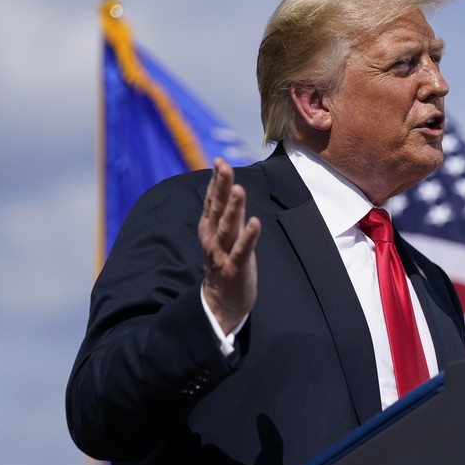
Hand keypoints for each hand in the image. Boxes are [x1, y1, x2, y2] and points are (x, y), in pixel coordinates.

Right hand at [198, 158, 261, 332]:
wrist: (221, 303)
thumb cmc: (226, 263)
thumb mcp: (224, 235)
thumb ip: (226, 212)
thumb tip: (229, 186)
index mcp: (209, 230)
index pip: (212, 201)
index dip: (216, 182)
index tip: (219, 161)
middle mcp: (213, 240)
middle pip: (217, 209)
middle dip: (222, 187)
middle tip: (224, 167)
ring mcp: (223, 254)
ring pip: (228, 227)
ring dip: (233, 208)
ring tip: (240, 190)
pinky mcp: (235, 268)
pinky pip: (242, 250)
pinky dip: (248, 236)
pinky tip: (255, 222)